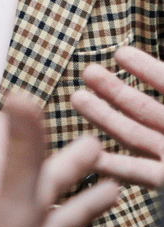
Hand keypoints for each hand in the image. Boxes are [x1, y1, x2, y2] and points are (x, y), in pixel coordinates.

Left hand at [0, 93, 117, 226]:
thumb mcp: (12, 198)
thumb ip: (18, 152)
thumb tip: (19, 96)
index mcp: (2, 190)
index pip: (5, 149)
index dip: (17, 127)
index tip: (25, 103)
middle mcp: (13, 213)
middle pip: (43, 179)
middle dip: (68, 162)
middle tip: (94, 144)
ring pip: (60, 214)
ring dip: (84, 198)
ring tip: (114, 186)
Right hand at [71, 45, 163, 187]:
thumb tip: (149, 58)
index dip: (147, 68)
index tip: (120, 54)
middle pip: (143, 108)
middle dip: (113, 89)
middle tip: (87, 72)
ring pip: (133, 135)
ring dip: (103, 117)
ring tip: (76, 99)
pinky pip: (139, 172)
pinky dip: (114, 164)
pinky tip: (92, 154)